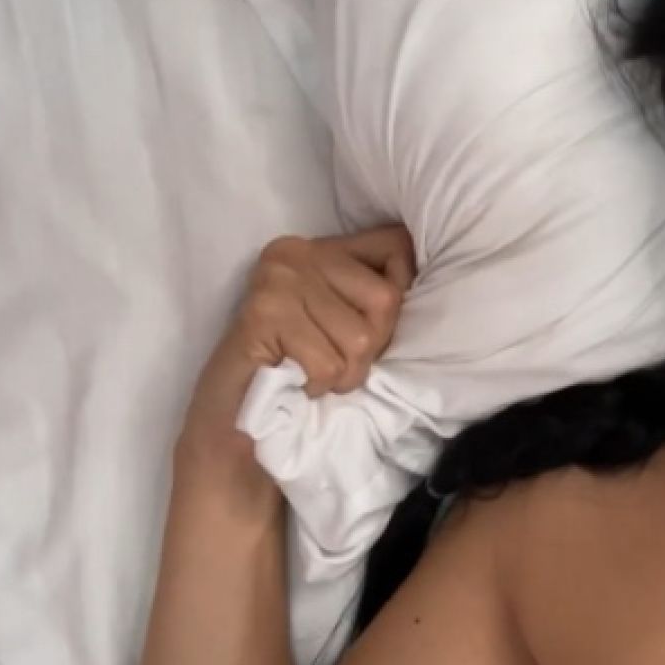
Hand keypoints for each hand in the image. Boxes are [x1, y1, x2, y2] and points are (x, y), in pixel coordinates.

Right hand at [191, 225, 415, 417]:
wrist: (235, 418)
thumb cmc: (301, 369)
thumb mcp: (349, 321)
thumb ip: (380, 293)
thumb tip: (429, 279)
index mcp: (322, 246)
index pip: (397, 247)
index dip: (400, 295)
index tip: (370, 327)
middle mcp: (297, 252)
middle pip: (386, 300)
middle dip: (372, 348)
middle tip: (335, 363)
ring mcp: (278, 281)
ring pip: (361, 338)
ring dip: (345, 374)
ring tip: (314, 374)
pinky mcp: (263, 316)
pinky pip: (328, 364)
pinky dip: (320, 386)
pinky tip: (297, 382)